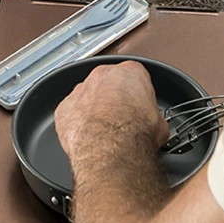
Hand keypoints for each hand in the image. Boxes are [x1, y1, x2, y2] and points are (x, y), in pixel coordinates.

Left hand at [54, 61, 169, 163]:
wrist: (110, 149)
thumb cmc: (134, 133)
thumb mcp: (160, 124)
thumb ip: (152, 116)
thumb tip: (155, 127)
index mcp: (130, 73)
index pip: (136, 77)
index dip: (139, 95)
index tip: (139, 108)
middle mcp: (102, 76)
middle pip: (108, 83)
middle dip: (113, 99)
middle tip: (121, 120)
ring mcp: (80, 90)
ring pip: (86, 96)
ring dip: (93, 110)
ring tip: (103, 132)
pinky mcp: (64, 108)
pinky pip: (70, 113)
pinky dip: (76, 123)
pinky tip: (86, 137)